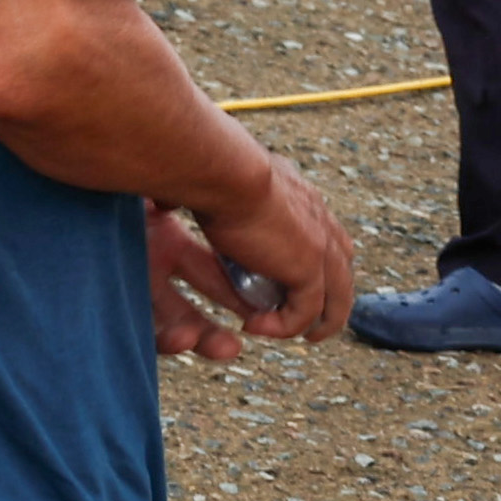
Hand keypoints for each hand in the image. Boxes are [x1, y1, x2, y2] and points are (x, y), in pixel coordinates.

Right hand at [156, 153, 350, 356]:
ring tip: (280, 331)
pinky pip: (305, 311)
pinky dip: (284, 326)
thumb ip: (197, 197)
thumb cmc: (207, 170)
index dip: (312, 263)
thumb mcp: (208, 183)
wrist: (225, 170)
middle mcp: (320, 219)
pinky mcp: (309, 268)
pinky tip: (252, 327)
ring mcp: (320, 245)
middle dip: (327, 298)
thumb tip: (160, 204)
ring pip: (335, 296)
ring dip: (312, 320)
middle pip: (340, 267)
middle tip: (301, 321)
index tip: (284, 283)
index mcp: (302, 198)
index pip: (325, 236)